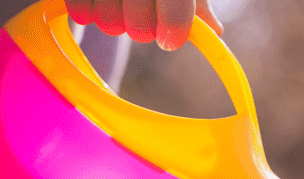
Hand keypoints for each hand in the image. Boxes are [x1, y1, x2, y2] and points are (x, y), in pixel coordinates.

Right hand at [65, 0, 223, 50]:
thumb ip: (196, 3)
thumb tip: (214, 31)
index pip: (176, 11)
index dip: (174, 33)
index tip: (170, 40)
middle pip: (140, 27)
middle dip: (142, 30)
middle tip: (141, 17)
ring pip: (110, 23)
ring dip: (114, 22)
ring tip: (118, 5)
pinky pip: (80, 7)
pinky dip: (86, 12)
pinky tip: (94, 4)